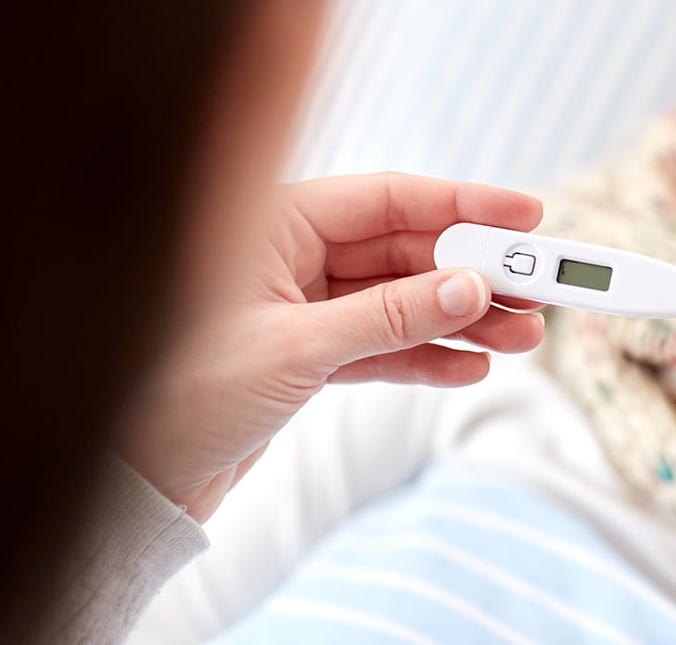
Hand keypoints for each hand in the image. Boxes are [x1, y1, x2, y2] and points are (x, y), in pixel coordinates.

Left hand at [117, 173, 544, 521]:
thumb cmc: (183, 394)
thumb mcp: (297, 348)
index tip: (528, 214)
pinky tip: (469, 365)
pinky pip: (381, 344)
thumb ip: (388, 316)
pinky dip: (424, 355)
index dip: (464, 202)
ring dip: (461, 318)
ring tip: (521, 337)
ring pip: (401, 299)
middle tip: (537, 292)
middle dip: (474, 273)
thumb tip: (469, 288)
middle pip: (406, 250)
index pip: (389, 198)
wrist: (137, 478)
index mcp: (275, 222)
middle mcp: (291, 254)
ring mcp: (302, 304)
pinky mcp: (308, 353)